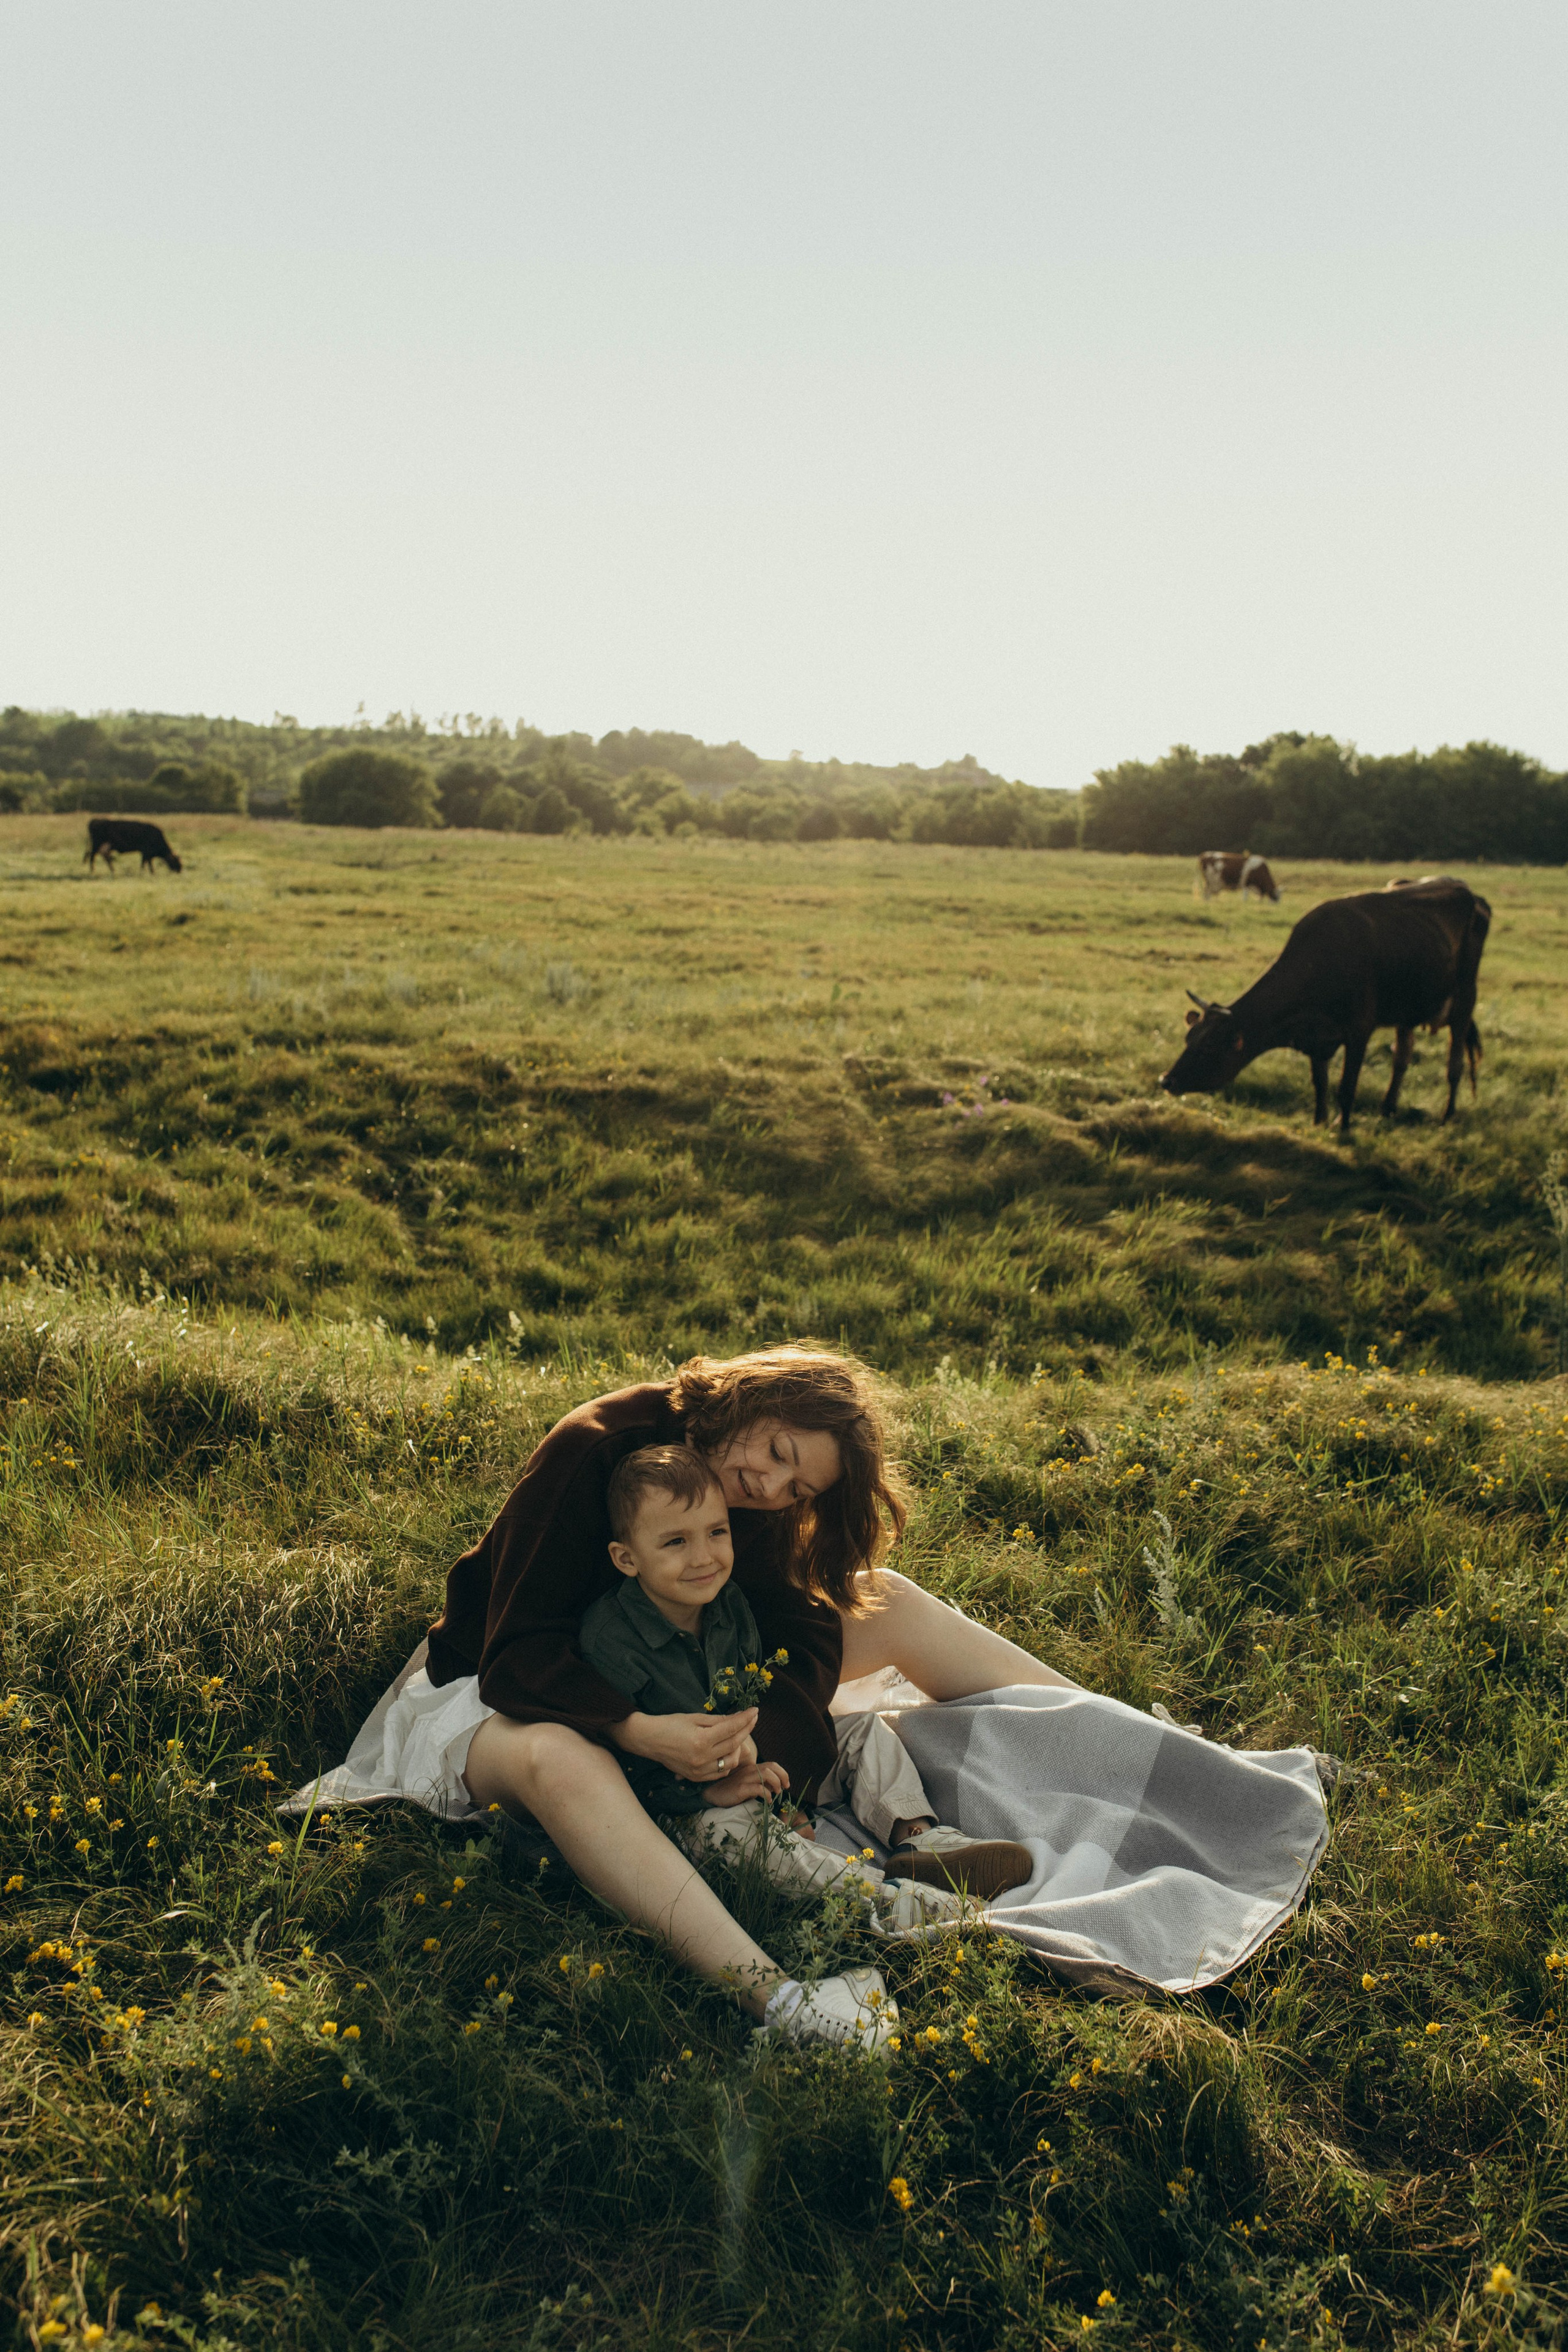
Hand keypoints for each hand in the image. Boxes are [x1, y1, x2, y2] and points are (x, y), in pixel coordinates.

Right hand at [607, 1706, 759, 1782]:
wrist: (650, 1740)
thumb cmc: (671, 1724)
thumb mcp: (695, 1718)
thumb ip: (718, 1720)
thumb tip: (738, 1718)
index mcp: (701, 1740)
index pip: (731, 1728)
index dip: (745, 1719)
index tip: (755, 1710)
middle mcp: (702, 1758)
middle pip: (734, 1744)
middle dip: (746, 1730)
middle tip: (751, 1719)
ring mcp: (699, 1771)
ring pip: (731, 1762)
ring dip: (738, 1749)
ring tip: (737, 1736)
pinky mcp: (696, 1778)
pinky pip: (720, 1772)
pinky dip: (727, 1762)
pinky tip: (727, 1751)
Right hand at [703, 1756, 790, 1807]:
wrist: (712, 1794)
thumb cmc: (731, 1790)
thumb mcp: (748, 1784)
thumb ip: (760, 1783)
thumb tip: (775, 1787)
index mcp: (752, 1768)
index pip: (772, 1765)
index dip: (782, 1773)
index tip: (786, 1784)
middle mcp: (749, 1770)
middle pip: (771, 1767)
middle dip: (782, 1777)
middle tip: (784, 1788)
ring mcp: (744, 1778)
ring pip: (766, 1774)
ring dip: (775, 1784)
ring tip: (776, 1793)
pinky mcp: (740, 1788)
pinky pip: (758, 1788)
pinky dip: (766, 1794)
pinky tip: (767, 1801)